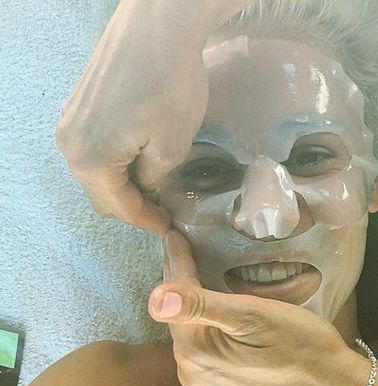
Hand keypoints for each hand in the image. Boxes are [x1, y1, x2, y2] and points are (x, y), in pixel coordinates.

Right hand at [56, 0, 254, 235]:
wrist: (157, 26)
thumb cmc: (168, 90)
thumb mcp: (170, 148)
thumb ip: (154, 179)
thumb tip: (147, 186)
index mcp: (90, 163)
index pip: (120, 208)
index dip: (147, 223)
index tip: (169, 228)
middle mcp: (69, 145)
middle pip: (101, 195)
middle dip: (132, 207)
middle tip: (162, 211)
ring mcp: (69, 122)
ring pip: (96, 173)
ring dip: (123, 186)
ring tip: (154, 188)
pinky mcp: (78, 105)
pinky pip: (95, 149)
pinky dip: (116, 163)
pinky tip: (138, 160)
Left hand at [147, 230, 366, 385]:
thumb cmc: (302, 347)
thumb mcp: (255, 317)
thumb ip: (202, 307)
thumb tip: (154, 298)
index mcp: (195, 353)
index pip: (175, 297)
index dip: (176, 263)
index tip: (172, 234)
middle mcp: (192, 376)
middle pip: (181, 320)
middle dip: (184, 286)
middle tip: (187, 252)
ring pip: (193, 338)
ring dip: (197, 312)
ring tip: (203, 282)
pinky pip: (207, 357)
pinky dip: (211, 335)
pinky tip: (222, 323)